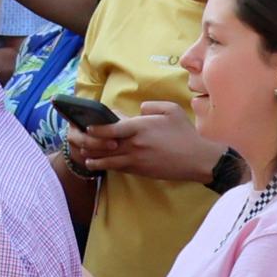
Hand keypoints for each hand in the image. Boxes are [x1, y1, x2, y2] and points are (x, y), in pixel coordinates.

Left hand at [69, 105, 221, 183]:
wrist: (196, 159)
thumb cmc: (185, 133)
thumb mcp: (171, 110)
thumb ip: (151, 106)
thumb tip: (138, 109)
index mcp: (140, 128)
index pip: (111, 129)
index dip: (97, 129)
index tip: (87, 127)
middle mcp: (135, 144)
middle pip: (105, 146)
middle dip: (91, 144)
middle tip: (80, 141)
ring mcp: (137, 160)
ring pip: (109, 160)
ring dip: (95, 158)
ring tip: (85, 156)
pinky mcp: (141, 171)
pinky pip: (119, 168)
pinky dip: (108, 166)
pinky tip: (101, 164)